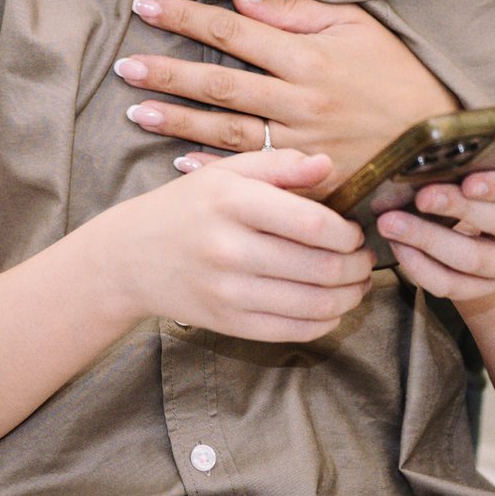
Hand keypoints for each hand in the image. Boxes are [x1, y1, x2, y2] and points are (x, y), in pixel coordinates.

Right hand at [94, 148, 372, 342]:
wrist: (131, 256)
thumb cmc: (187, 207)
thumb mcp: (225, 172)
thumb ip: (280, 165)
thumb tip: (330, 165)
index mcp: (232, 201)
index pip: (313, 224)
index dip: (348, 232)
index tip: (354, 230)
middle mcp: (230, 248)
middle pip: (321, 267)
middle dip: (357, 266)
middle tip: (363, 259)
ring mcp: (229, 292)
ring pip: (316, 304)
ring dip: (350, 296)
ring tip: (356, 283)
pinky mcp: (229, 323)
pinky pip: (295, 331)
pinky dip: (326, 321)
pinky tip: (331, 306)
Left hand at [116, 0, 454, 195]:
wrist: (441, 140)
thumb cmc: (397, 74)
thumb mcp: (357, 27)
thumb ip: (297, 13)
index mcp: (308, 57)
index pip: (234, 31)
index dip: (187, 17)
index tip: (146, 6)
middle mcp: (301, 100)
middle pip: (221, 83)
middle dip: (169, 72)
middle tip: (124, 65)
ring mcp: (303, 143)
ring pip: (228, 130)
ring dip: (178, 121)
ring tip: (136, 113)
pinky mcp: (310, 178)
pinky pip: (254, 174)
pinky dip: (215, 170)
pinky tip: (179, 164)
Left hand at [376, 156, 494, 306]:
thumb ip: (479, 155)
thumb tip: (433, 151)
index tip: (468, 181)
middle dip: (456, 209)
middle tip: (420, 196)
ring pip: (474, 260)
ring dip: (428, 240)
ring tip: (392, 222)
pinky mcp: (489, 288)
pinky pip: (453, 285)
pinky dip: (422, 267)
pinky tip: (399, 246)